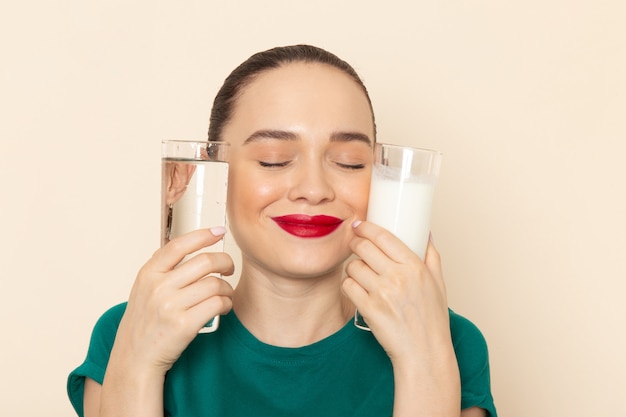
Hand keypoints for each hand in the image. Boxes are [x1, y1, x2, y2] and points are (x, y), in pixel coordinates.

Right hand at [115, 227, 234, 375]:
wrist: (135, 359)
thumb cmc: (144, 323)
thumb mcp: (143, 289)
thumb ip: (162, 268)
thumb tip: (189, 244)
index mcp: (148, 274)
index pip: (179, 245)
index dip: (203, 235)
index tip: (218, 232)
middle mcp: (158, 287)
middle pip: (205, 262)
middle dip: (225, 262)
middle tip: (229, 269)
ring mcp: (170, 306)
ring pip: (215, 283)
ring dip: (227, 288)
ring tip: (224, 294)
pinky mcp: (184, 325)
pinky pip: (218, 304)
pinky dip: (226, 304)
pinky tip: (223, 307)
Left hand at [342, 221, 451, 363]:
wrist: (424, 352)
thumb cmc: (432, 320)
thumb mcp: (438, 284)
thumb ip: (431, 257)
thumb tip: (426, 233)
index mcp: (415, 267)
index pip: (384, 236)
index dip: (366, 227)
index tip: (359, 225)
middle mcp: (398, 277)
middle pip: (364, 247)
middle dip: (355, 243)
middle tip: (355, 244)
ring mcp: (382, 293)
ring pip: (353, 266)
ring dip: (353, 267)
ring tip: (360, 272)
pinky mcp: (369, 309)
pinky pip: (348, 286)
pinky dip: (349, 285)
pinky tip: (356, 288)